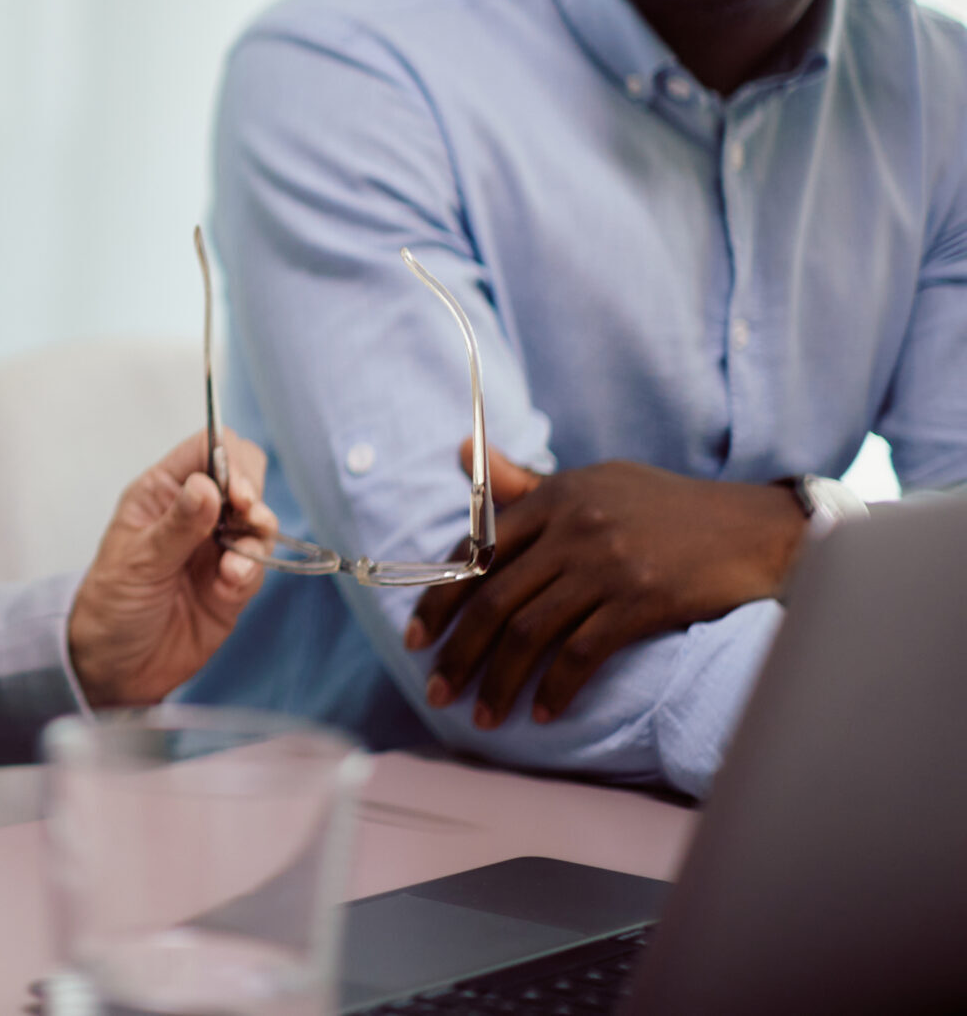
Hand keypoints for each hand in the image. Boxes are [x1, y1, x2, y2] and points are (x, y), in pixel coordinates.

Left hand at [66, 428, 276, 706]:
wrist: (114, 667)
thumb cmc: (110, 605)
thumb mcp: (137, 561)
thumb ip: (177, 526)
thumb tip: (208, 486)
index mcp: (161, 493)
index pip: (207, 449)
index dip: (229, 459)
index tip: (238, 489)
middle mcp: (194, 515)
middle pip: (244, 479)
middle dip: (253, 494)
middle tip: (248, 515)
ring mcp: (216, 548)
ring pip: (258, 523)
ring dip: (257, 536)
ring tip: (234, 562)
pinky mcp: (232, 585)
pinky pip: (258, 565)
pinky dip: (251, 570)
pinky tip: (231, 583)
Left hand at [406, 442, 806, 728]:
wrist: (752, 526)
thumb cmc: (664, 507)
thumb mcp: (593, 482)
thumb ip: (525, 484)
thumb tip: (462, 455)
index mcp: (553, 496)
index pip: (476, 551)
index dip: (440, 599)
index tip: (417, 638)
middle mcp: (573, 527)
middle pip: (494, 599)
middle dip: (458, 652)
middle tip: (436, 690)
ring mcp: (607, 564)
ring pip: (530, 632)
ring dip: (498, 681)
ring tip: (481, 715)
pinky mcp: (643, 600)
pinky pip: (581, 653)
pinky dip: (556, 688)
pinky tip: (544, 712)